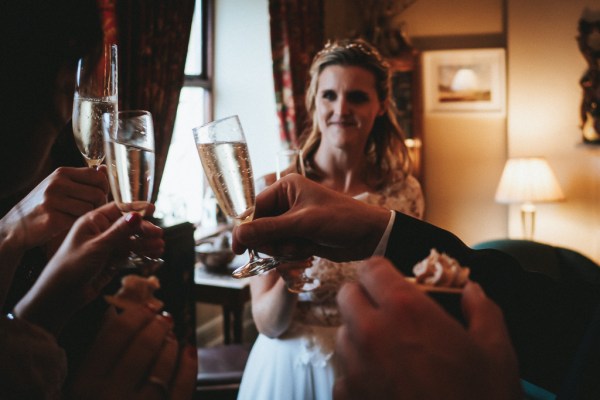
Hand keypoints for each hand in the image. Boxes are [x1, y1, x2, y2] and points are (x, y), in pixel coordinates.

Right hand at [0, 166, 108, 252]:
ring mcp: (53, 200)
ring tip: (79, 217)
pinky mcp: (52, 218)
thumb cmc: (44, 205)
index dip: (104, 188)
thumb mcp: (60, 186)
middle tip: (92, 211)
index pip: (97, 176)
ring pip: (90, 208)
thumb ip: (82, 178)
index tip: (101, 196)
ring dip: (89, 215)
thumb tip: (104, 169)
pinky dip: (79, 224)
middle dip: (100, 205)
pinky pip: (79, 220)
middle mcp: (57, 183)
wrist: (17, 226)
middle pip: (97, 194)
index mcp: (61, 173)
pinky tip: (71, 224)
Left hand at [14, 202, 163, 334]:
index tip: (153, 209)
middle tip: (159, 234)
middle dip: (144, 230)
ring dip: (146, 243)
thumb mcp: (97, 246)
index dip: (136, 208)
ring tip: (160, 247)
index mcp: (93, 221)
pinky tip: (154, 255)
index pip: (118, 209)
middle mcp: (101, 232)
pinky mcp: (111, 261)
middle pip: (128, 226)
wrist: (61, 294)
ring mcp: (107, 247)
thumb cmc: (72, 266)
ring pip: (131, 241)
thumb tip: (137, 215)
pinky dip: (142, 254)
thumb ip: (119, 231)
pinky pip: (130, 254)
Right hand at [68, 305, 196, 399]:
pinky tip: (188, 351)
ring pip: (164, 363)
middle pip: (142, 345)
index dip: (135, 314)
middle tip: (164, 318)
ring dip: (171, 343)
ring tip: (171, 337)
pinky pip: (182, 387)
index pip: (114, 335)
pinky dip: (189, 365)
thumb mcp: (82, 388)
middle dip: (157, 326)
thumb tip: (116, 313)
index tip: (146, 307)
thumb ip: (96, 357)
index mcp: (84, 385)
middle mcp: (110, 396)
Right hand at [232, 174, 390, 261]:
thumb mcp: (303, 223)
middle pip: (260, 227)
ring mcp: (293, 220)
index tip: (238, 249)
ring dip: (284, 249)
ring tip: (305, 247)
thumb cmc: (341, 220)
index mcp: (286, 187)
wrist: (369, 236)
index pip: (254, 209)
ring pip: (271, 241)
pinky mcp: (300, 236)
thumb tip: (238, 235)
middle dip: (272, 242)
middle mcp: (287, 201)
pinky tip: (310, 250)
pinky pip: (283, 249)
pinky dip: (293, 254)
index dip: (245, 229)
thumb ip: (269, 229)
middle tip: (287, 247)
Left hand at [333, 257, 521, 399]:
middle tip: (388, 313)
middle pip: (347, 295)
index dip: (381, 272)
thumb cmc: (481, 399)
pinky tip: (383, 384)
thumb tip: (471, 291)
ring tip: (389, 352)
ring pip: (342, 333)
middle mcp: (371, 332)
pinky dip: (357, 373)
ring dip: (359, 335)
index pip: (371, 268)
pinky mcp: (346, 396)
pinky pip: (343, 372)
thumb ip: (482, 310)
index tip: (391, 281)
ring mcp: (355, 366)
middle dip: (365, 298)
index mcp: (405, 310)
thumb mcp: (496, 351)